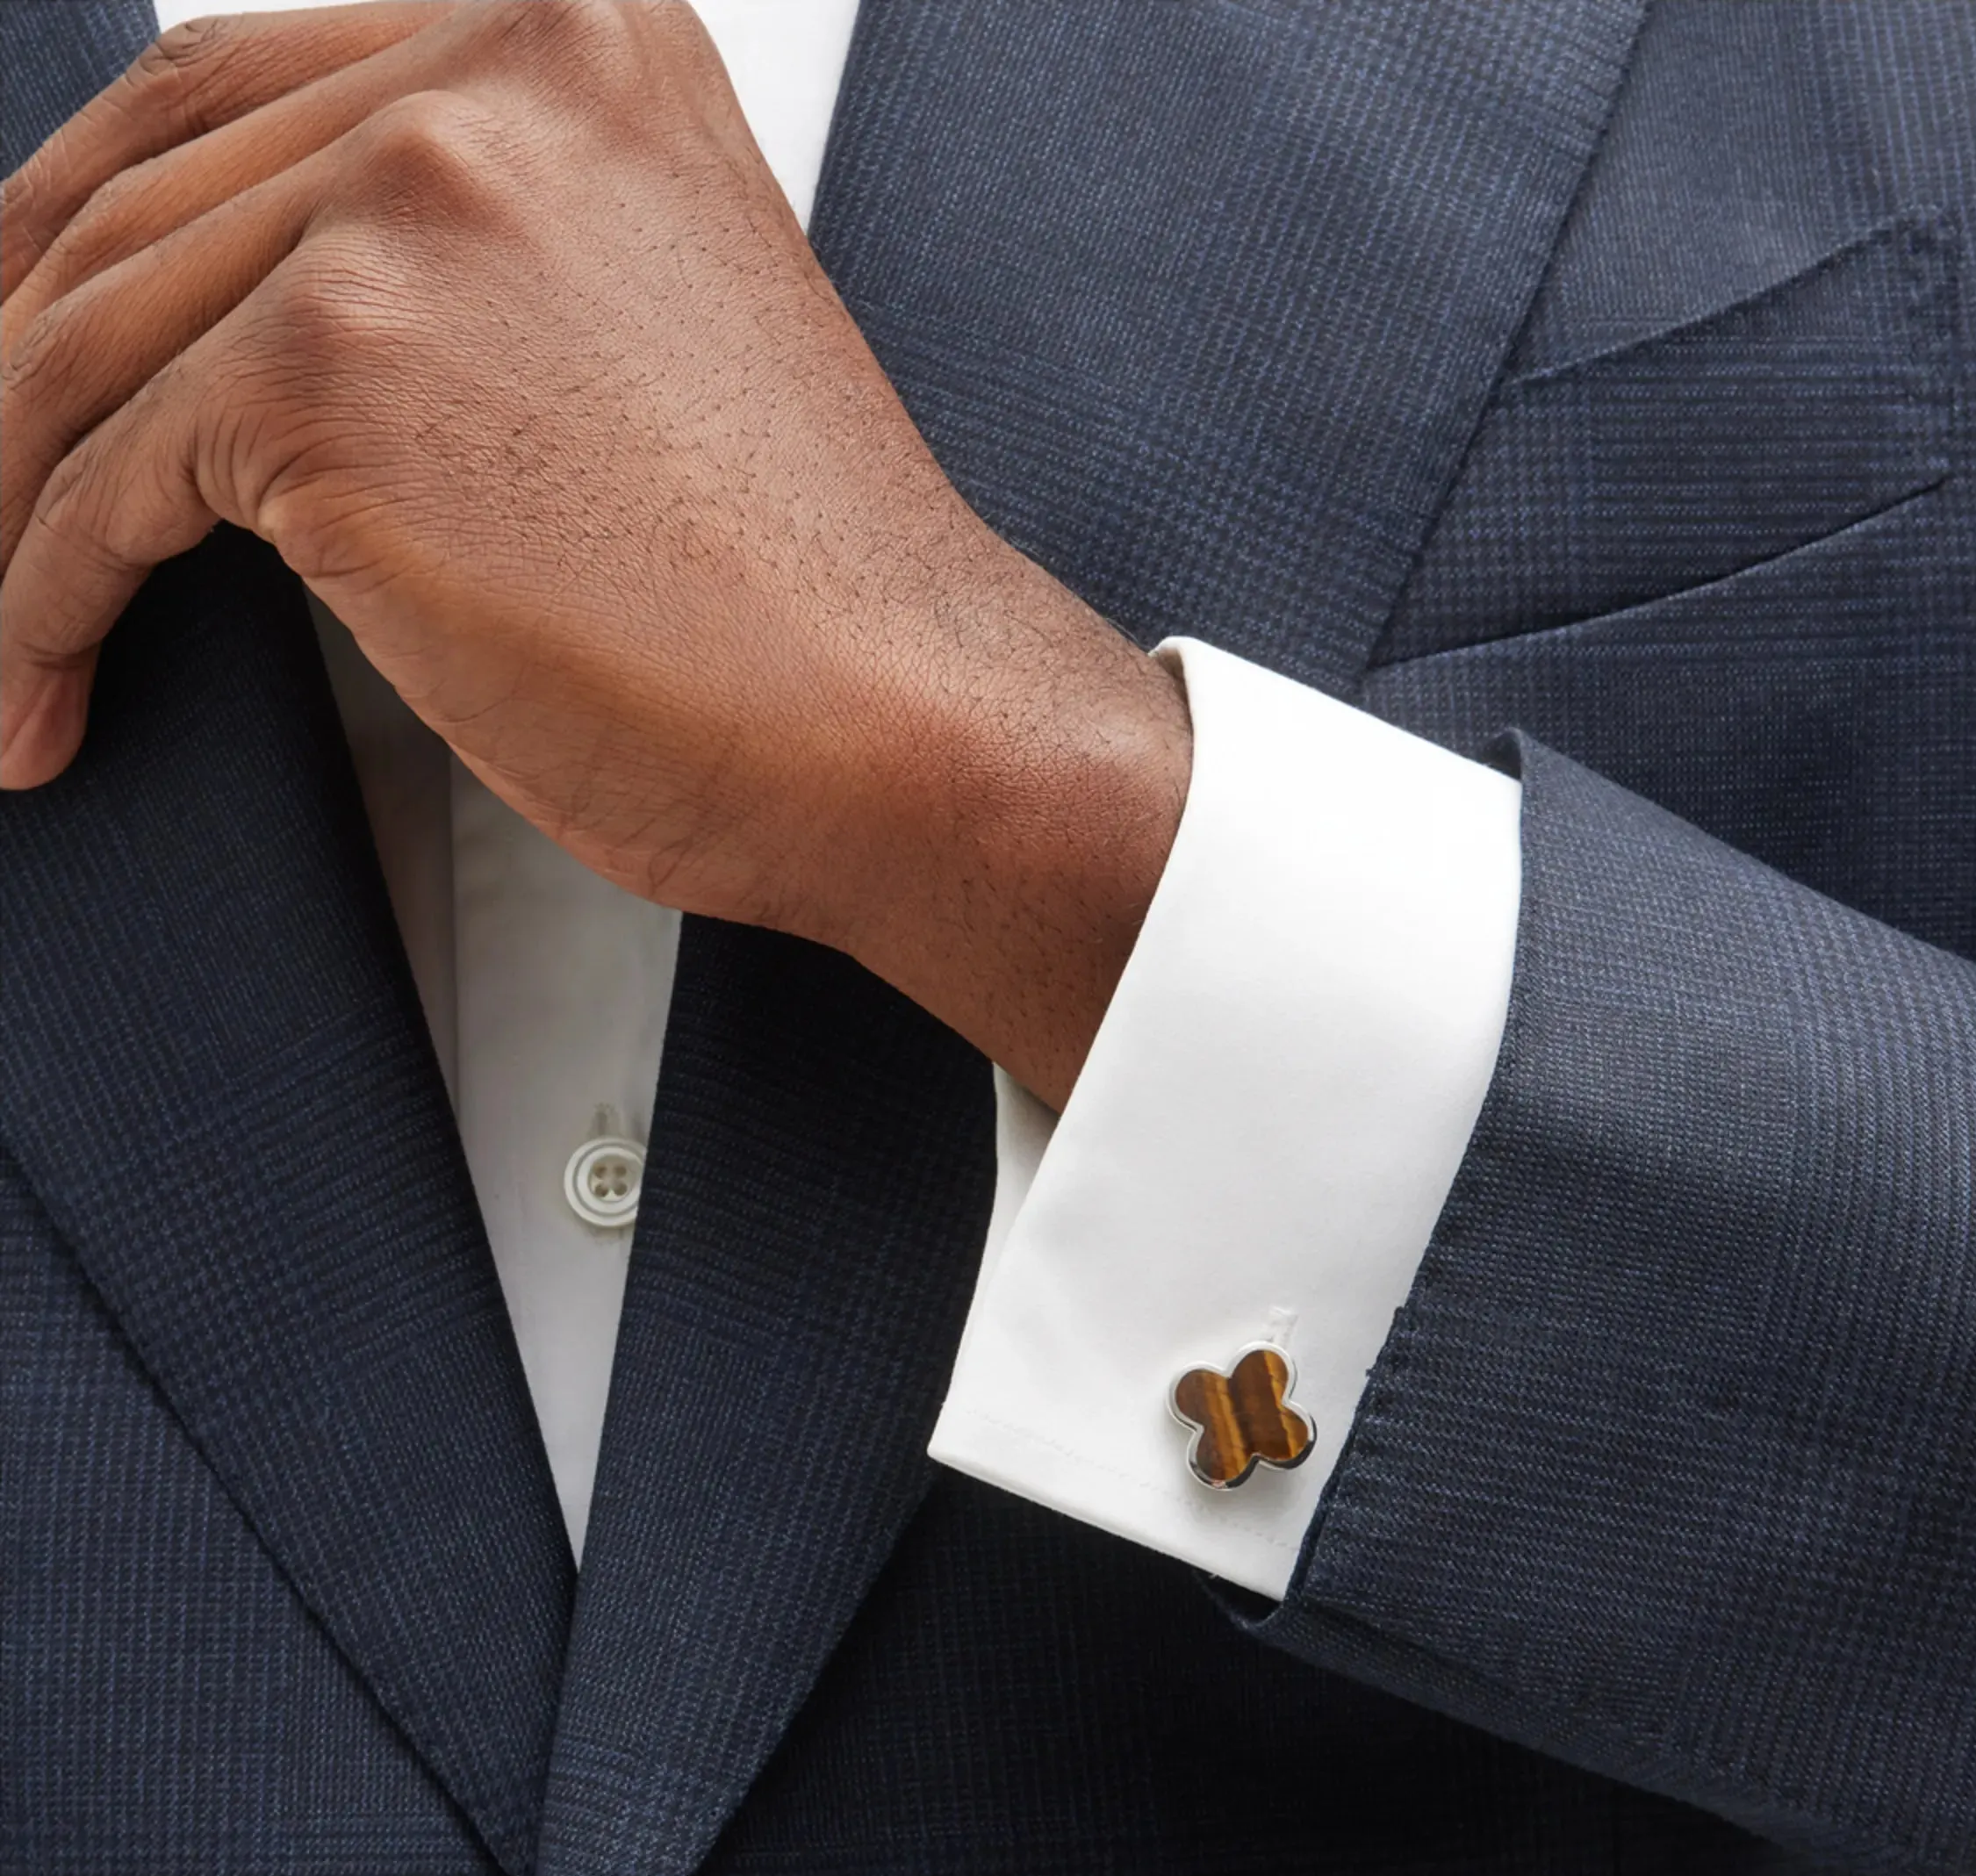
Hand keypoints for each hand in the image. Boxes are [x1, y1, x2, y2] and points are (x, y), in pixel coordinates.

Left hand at [0, 0, 1189, 1104]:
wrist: (907, 728)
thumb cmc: (796, 593)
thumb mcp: (636, 324)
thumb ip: (469, 250)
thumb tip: (241, 311)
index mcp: (569, 36)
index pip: (231, 91)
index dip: (87, 223)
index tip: (21, 331)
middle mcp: (484, 71)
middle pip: (128, 195)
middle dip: (6, 365)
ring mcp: (407, 206)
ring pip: (86, 342)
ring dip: (7, 505)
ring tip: (0, 623)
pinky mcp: (338, 372)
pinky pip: (105, 486)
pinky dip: (43, 599)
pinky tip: (41, 682)